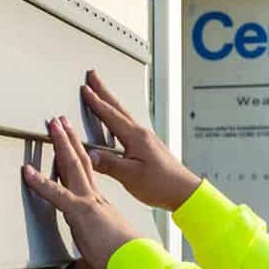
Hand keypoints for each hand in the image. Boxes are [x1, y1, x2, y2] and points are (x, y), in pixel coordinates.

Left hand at [22, 115, 143, 268]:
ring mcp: (88, 202)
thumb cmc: (121, 262)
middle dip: (69, 140)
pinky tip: (27, 171)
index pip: (86, 177)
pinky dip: (40, 182)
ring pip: (72, 166)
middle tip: (60, 122)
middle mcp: (95, 199)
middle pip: (80, 163)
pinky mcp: (81, 211)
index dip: (77, 159)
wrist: (134, 263)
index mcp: (99, 208)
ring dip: (60, 144)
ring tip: (52, 125)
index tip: (71, 145)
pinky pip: (56, 193)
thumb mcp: (93, 264)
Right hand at [82, 71, 200, 211]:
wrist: (183, 192)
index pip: (110, 115)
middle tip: (94, 76)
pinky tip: (116, 123)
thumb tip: (89, 154)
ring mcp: (146, 139)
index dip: (96, 102)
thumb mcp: (130, 176)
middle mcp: (142, 134)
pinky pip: (128, 126)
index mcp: (136, 137)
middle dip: (104, 91)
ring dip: (110, 102)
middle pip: (118, 107)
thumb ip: (108, 164)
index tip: (85, 89)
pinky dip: (118, 118)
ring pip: (124, 115)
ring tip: (101, 94)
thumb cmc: (161, 184)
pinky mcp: (148, 147)